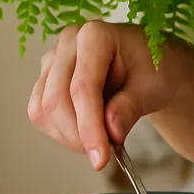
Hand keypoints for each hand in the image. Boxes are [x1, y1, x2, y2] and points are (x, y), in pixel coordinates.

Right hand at [28, 21, 176, 170]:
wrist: (147, 65)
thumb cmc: (153, 69)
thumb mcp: (153, 87)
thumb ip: (131, 107)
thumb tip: (111, 132)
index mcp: (96, 35)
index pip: (83, 87)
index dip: (89, 126)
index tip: (100, 158)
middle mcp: (68, 42)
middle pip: (56, 99)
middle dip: (78, 135)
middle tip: (103, 155)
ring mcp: (52, 59)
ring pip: (43, 109)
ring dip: (68, 136)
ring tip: (100, 142)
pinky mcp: (45, 78)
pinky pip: (40, 113)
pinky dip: (60, 132)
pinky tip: (86, 133)